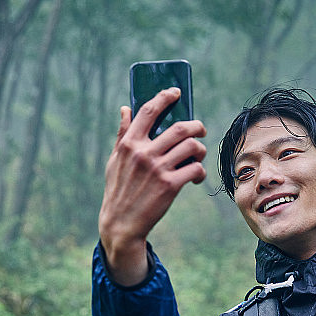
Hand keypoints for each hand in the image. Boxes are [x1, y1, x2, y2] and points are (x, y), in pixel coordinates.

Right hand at [98, 87, 206, 285]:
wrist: (121, 224)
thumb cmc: (118, 190)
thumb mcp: (115, 161)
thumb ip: (123, 134)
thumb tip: (125, 108)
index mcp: (129, 144)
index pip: (149, 111)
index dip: (164, 97)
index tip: (175, 91)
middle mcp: (144, 153)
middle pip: (180, 127)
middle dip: (196, 126)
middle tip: (200, 129)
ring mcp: (158, 169)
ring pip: (193, 147)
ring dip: (200, 150)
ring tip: (198, 156)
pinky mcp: (170, 186)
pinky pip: (195, 168)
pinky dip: (200, 171)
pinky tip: (196, 177)